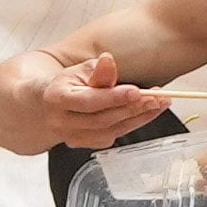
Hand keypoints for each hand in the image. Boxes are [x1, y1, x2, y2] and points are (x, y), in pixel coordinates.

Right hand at [41, 51, 166, 149]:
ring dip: (138, 118)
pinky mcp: (86, 144)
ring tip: (159, 104)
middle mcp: (62, 122)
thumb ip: (97, 70)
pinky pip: (113, 137)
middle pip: (103, 119)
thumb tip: (109, 61)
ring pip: (111, 131)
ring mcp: (73, 137)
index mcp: (57, 99)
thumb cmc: (66, 86)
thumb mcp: (78, 71)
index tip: (137, 91)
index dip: (114, 98)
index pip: (89, 101)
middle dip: (133, 108)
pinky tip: (147, 113)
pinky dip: (132, 125)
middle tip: (156, 98)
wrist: (47, 107)